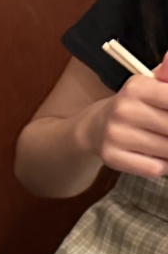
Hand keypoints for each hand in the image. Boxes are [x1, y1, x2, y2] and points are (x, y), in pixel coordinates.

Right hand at [88, 52, 167, 178]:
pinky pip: (154, 168)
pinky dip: (162, 164)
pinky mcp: (111, 157)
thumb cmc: (134, 106)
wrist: (93, 128)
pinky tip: (155, 156)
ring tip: (163, 141)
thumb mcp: (151, 85)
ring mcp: (115, 135)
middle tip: (166, 128)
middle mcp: (123, 110)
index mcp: (135, 87)